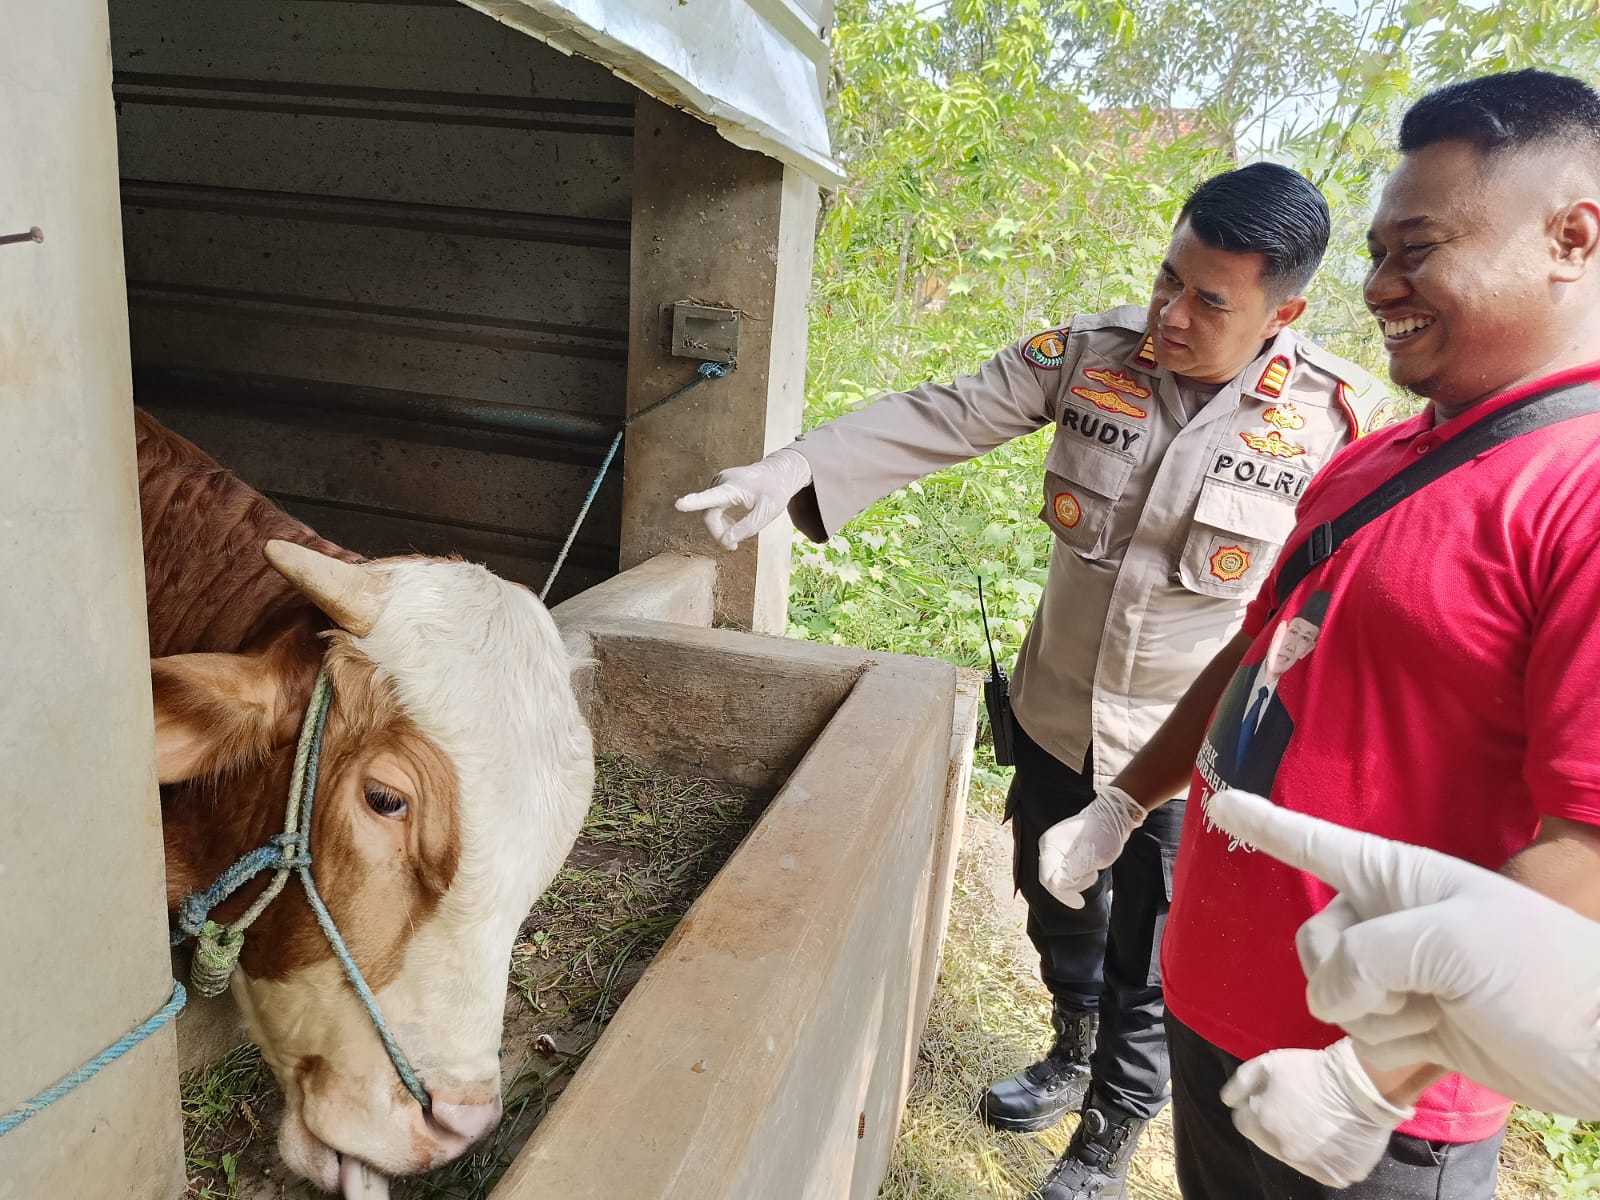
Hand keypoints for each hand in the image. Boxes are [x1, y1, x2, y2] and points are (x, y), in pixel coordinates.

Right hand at [674, 447, 812, 550]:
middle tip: (733, 547)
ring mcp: (717, 482)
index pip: (711, 497)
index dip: (694, 502)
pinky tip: (732, 523)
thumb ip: (746, 528)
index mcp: (733, 487)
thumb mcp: (766, 513)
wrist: (778, 472)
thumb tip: (725, 542)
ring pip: (709, 513)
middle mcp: (721, 482)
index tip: (679, 504)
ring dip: (721, 527)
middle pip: (709, 514)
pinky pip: (712, 508)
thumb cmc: (774, 491)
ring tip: (737, 534)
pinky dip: (721, 519)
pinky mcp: (717, 485)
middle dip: (719, 532)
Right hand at [1037, 786, 1144, 908]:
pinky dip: (1078, 874)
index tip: (1080, 903)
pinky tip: (1091, 868)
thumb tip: (1056, 886)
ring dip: (1076, 880)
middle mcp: (1049, 845)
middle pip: (1052, 877)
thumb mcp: (1090, 857)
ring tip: (1093, 870)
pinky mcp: (1065, 850)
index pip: (1048, 879)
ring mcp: (1056, 847)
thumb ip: (1070, 874)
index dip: (1062, 894)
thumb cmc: (1103, 834)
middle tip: (1092, 877)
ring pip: (1059, 875)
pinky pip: (1065, 869)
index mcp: (1049, 845)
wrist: (1114, 815)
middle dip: (1071, 885)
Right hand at [1207, 788, 1599, 1119]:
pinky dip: (1388, 1046)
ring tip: (1436, 1013)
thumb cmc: (1540, 975)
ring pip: (1328, 993)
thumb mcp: (1449, 944)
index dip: (1263, 824)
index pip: (1313, 844)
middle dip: (1339, 973)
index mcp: (1400, 877)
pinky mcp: (1411, 1026)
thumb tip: (1331, 994)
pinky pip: (1358, 1035)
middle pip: (1312, 939)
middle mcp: (1391, 920)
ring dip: (1371, 1016)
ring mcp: (1401, 975)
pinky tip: (1436, 1042)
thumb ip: (1365, 956)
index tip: (1219, 802)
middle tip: (1404, 988)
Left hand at [1221, 1038, 1412, 1186]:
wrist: (1361, 1085)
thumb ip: (1242, 1083)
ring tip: (1318, 1122)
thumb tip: (1228, 1101)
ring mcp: (1311, 1166)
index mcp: (1262, 1126)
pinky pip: (1325, 1169)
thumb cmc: (1312, 1071)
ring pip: (1296, 1158)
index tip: (1274, 1098)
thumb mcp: (1269, 1063)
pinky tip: (1334, 1135)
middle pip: (1269, 1142)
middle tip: (1299, 1108)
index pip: (1245, 1123)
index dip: (1257, 1107)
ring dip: (1301, 1143)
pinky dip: (1327, 1156)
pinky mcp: (1337, 1175)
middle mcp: (1284, 1151)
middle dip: (1276, 1126)